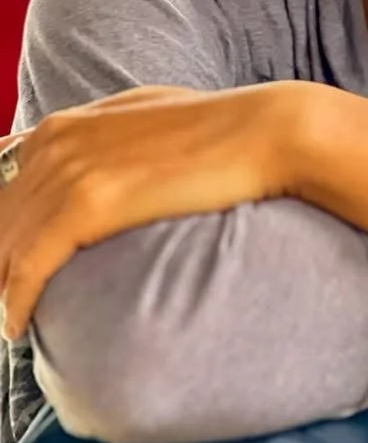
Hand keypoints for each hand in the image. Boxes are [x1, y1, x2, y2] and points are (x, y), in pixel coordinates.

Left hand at [0, 83, 312, 338]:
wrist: (266, 132)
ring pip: (5, 246)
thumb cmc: (222, 129)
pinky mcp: (88, 204)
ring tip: (12, 320)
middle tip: (5, 298)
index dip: (2, 233)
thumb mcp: (147, 116)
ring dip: (2, 288)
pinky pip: (30, 264)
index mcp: (63, 127)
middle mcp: (55, 145)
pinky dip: (16, 299)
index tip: (7, 263)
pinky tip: (17, 325)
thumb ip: (104, 135)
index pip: (1, 189)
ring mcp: (70, 172)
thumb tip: (91, 159)